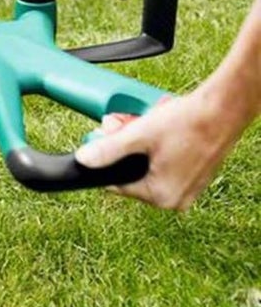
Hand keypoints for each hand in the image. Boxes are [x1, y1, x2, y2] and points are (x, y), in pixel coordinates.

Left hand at [74, 87, 241, 210]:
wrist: (223, 108)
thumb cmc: (187, 122)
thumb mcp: (140, 135)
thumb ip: (109, 149)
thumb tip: (83, 160)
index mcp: (161, 196)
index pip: (116, 183)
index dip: (105, 157)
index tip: (103, 136)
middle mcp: (175, 198)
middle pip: (130, 172)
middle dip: (121, 146)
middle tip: (119, 122)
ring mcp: (187, 187)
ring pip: (145, 165)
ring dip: (136, 143)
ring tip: (139, 120)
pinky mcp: (194, 174)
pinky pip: (162, 163)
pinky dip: (154, 146)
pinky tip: (155, 128)